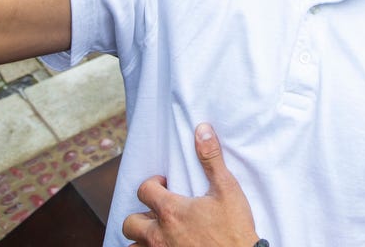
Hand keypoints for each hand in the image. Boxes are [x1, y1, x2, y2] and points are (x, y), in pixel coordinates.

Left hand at [120, 123, 258, 246]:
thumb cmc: (234, 229)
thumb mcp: (227, 189)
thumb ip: (211, 159)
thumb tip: (202, 130)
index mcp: (171, 212)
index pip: (144, 191)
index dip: (152, 184)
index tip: (164, 185)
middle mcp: (159, 235)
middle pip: (130, 223)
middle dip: (140, 215)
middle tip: (158, 212)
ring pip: (134, 246)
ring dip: (141, 239)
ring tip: (158, 233)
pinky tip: (166, 245)